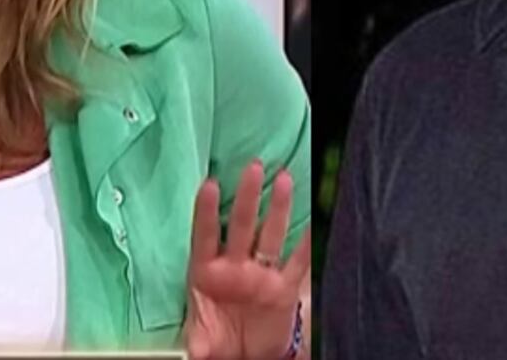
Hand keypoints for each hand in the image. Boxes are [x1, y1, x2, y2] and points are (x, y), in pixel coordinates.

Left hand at [183, 160, 309, 359]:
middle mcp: (235, 267)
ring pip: (271, 235)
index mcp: (207, 274)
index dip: (208, 212)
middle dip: (248, 196)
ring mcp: (261, 275)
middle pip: (243, 226)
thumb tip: (190, 351)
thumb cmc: (218, 342)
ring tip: (284, 179)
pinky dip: (307, 245)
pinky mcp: (284, 288)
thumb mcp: (201, 344)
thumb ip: (196, 343)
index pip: (206, 236)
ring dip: (278, 209)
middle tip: (253, 166)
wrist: (246, 357)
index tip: (210, 185)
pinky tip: (316, 222)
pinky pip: (298, 263)